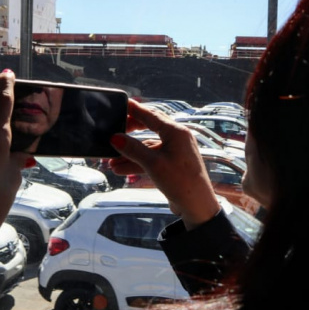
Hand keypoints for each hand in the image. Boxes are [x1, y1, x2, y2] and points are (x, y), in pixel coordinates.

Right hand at [109, 100, 220, 228]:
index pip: (151, 115)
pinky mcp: (172, 164)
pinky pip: (151, 158)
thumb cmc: (181, 182)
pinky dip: (137, 162)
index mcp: (176, 132)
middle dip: (129, 133)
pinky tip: (121, 169)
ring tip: (111, 161)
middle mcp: (177, 138)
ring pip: (148, 146)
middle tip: (114, 131)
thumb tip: (115, 138)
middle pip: (149, 128)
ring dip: (130, 153)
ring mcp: (175, 151)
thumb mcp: (153, 164)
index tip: (122, 103)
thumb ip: (133, 149)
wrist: (197, 206)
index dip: (135, 110)